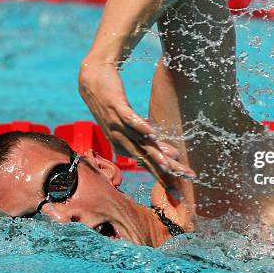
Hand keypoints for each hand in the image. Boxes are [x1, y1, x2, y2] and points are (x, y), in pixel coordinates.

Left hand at [78, 59, 194, 195]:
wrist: (92, 78)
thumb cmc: (115, 102)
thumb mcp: (132, 125)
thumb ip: (148, 139)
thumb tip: (168, 151)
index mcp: (125, 145)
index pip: (149, 166)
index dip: (165, 180)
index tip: (179, 194)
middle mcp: (121, 139)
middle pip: (148, 159)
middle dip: (166, 173)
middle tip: (181, 186)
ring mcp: (117, 124)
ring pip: (140, 142)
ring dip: (155, 154)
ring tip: (170, 165)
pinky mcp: (116, 106)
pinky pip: (129, 119)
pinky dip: (141, 127)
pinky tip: (152, 133)